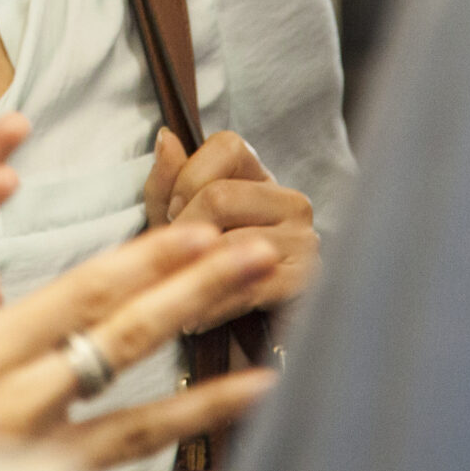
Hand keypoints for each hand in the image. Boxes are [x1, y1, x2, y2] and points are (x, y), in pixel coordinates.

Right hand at [0, 223, 283, 468]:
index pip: (82, 292)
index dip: (146, 259)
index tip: (197, 230)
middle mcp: (19, 396)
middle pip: (125, 335)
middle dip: (197, 291)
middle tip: (257, 256)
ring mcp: (35, 449)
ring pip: (139, 410)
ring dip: (207, 378)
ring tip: (266, 352)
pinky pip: (118, 459)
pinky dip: (173, 439)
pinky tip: (218, 422)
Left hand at [143, 129, 315, 323]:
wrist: (243, 333)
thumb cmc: (207, 261)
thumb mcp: (180, 216)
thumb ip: (168, 179)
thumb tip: (165, 137)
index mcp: (261, 175)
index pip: (227, 145)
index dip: (188, 177)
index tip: (172, 212)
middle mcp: (289, 201)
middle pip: (220, 196)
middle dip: (185, 229)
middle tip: (175, 257)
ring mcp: (302, 240)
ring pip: (232, 242)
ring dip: (196, 272)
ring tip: (179, 290)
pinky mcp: (304, 280)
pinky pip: (248, 286)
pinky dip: (213, 306)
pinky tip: (197, 318)